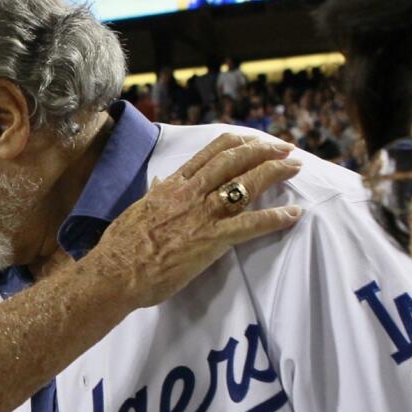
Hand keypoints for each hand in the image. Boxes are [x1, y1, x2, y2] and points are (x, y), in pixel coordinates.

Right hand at [92, 133, 303, 308]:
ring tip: (295, 167)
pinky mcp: (212, 239)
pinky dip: (276, 217)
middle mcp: (191, 192)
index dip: (239, 142)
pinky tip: (294, 214)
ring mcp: (203, 214)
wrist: (115, 272)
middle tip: (285, 148)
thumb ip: (154, 194)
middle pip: (235, 159)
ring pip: (246, 182)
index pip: (211, 152)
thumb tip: (159, 182)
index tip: (255, 140)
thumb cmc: (121, 247)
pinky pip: (252, 224)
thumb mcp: (137, 210)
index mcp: (173, 185)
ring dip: (275, 172)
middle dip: (264, 149)